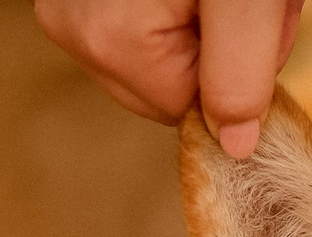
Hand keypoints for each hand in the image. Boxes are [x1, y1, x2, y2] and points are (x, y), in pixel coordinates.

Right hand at [33, 0, 302, 156]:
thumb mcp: (249, 0)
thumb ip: (242, 76)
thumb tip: (233, 146)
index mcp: (108, 43)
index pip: (186, 109)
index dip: (234, 69)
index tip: (247, 15)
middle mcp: (68, 26)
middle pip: (163, 82)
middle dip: (214, 43)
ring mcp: (62, 2)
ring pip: (151, 49)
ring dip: (201, 19)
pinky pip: (131, 17)